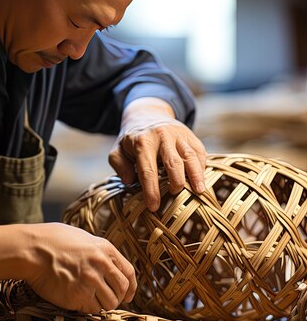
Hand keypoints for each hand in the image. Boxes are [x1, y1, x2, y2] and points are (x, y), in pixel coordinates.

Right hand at [23, 223, 136, 312]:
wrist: (31, 250)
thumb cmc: (51, 241)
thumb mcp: (81, 237)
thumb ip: (97, 250)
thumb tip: (106, 263)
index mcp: (105, 249)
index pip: (129, 273)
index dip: (131, 287)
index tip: (128, 295)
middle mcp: (102, 265)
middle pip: (122, 290)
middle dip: (117, 298)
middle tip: (107, 300)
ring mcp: (90, 282)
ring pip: (109, 303)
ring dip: (102, 305)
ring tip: (90, 300)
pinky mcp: (78, 296)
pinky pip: (92, 310)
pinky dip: (88, 309)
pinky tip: (78, 301)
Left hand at [109, 97, 206, 211]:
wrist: (148, 113)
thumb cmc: (133, 139)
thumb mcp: (118, 149)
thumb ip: (119, 165)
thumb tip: (129, 181)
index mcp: (142, 142)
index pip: (148, 170)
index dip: (151, 190)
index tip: (154, 207)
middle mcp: (162, 136)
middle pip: (173, 162)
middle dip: (176, 182)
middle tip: (175, 196)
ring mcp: (178, 134)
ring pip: (190, 155)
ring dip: (196, 175)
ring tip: (199, 191)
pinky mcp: (190, 135)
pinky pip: (199, 151)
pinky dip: (202, 166)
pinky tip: (201, 179)